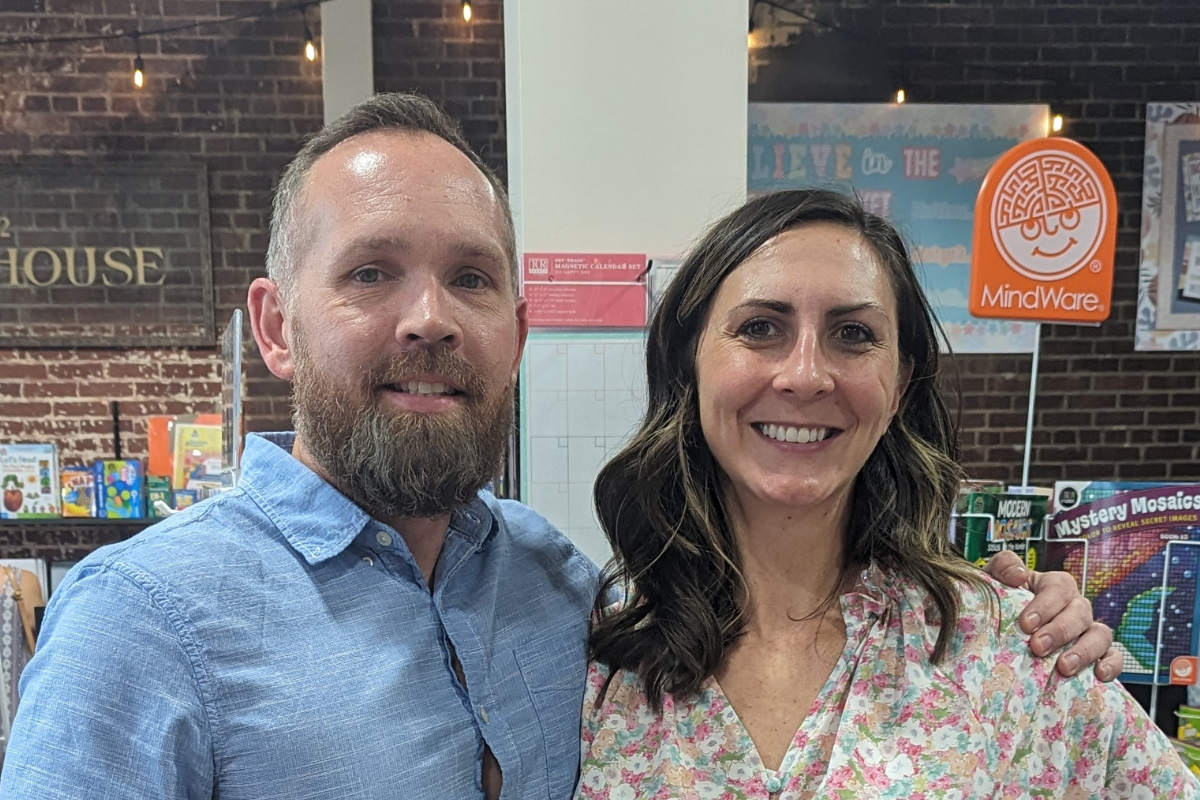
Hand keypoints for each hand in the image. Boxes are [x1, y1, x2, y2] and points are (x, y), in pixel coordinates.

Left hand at [984, 550, 1121, 680]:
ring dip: (1084, 651)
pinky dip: (1112, 664)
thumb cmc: (1001, 604)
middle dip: (1059, 631)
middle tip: (1037, 647)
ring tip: (1064, 667)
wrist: (1000, 632)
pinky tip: (1100, 675)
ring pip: (1100, 634)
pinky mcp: (1098, 654)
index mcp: (1054, 586)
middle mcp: (1076, 606)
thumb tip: (1019, 575)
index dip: (1044, 605)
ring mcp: (1089, 630)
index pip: (1058, 588)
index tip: (1025, 624)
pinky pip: (1114, 657)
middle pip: (1079, 612)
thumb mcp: (995, 579)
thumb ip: (1004, 567)